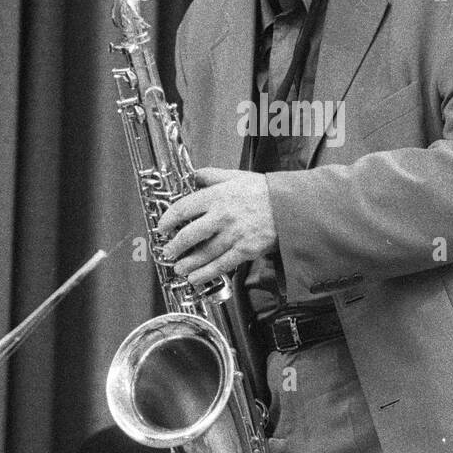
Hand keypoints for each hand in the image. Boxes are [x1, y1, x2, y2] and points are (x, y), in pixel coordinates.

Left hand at [156, 168, 276, 285]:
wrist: (290, 206)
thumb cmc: (264, 191)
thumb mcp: (235, 176)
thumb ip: (211, 175)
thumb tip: (193, 175)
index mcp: (218, 196)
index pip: (184, 208)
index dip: (168, 219)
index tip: (162, 226)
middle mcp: (222, 216)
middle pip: (190, 234)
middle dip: (174, 246)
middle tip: (167, 251)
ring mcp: (234, 235)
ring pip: (203, 253)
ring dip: (187, 263)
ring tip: (178, 268)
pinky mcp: (245, 250)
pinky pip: (221, 265)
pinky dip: (206, 273)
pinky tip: (196, 277)